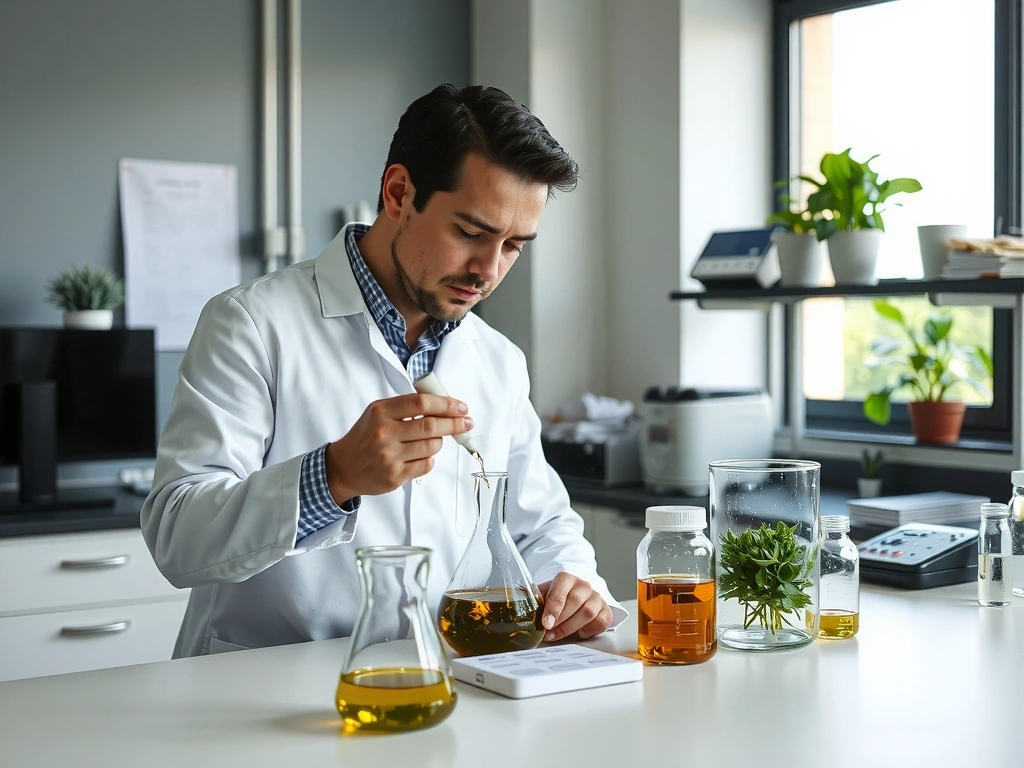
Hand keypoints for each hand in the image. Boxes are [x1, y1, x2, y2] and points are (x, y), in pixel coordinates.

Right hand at [325, 393, 472, 502]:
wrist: (343, 467)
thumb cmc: (365, 436)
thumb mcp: (378, 413)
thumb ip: (406, 406)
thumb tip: (443, 404)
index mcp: (380, 412)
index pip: (421, 403)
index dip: (446, 404)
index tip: (461, 407)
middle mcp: (384, 433)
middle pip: (431, 426)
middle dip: (454, 423)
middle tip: (466, 423)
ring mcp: (389, 456)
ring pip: (431, 447)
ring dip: (438, 442)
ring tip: (432, 441)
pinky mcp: (394, 476)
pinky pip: (426, 465)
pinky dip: (429, 459)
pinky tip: (420, 455)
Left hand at [537, 573, 613, 641]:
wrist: (573, 601)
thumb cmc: (555, 601)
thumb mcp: (542, 596)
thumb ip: (530, 599)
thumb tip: (513, 600)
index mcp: (565, 579)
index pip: (560, 591)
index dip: (553, 609)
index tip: (546, 624)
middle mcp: (583, 585)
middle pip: (575, 602)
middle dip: (561, 621)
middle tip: (549, 633)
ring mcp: (596, 597)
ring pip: (588, 613)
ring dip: (571, 628)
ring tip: (558, 635)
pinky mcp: (606, 611)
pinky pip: (601, 622)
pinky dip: (589, 631)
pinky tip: (578, 634)